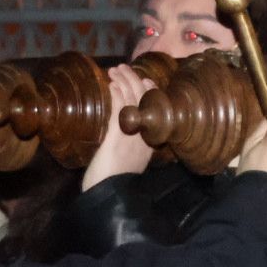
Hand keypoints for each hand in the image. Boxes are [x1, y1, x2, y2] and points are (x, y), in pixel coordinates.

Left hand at [82, 64, 157, 191]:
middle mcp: (144, 137)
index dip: (151, 93)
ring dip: (123, 82)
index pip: (155, 111)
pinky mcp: (116, 138)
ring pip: (132, 102)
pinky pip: (119, 111)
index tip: (146, 79)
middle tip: (124, 68)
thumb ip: (130, 150)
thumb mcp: (128, 164)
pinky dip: (117, 96)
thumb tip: (126, 139)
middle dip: (134, 81)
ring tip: (115, 70)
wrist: (111, 198)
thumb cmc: (116, 185)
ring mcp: (131, 136)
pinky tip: (112, 85)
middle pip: (144, 101)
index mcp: (149, 143)